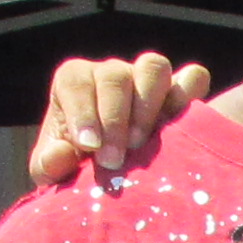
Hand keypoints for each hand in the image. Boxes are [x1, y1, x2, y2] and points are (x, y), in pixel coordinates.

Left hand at [24, 53, 211, 185]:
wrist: (112, 175)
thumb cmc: (78, 168)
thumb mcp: (54, 172)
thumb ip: (50, 165)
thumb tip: (58, 156)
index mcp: (75, 83)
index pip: (75, 80)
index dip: (82, 111)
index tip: (90, 146)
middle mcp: (111, 75)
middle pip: (115, 76)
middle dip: (114, 119)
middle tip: (114, 160)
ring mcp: (146, 79)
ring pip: (153, 67)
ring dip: (148, 105)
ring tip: (141, 144)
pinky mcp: (180, 92)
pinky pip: (193, 77)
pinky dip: (189, 95)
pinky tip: (179, 129)